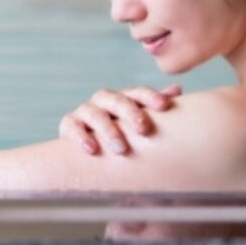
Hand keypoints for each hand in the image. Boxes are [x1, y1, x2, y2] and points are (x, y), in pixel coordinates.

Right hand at [58, 84, 181, 155]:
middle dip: (130, 112)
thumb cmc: (127, 140)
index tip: (164, 106)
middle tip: (143, 130)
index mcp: (126, 100)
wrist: (94, 155)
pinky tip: (92, 149)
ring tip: (121, 148)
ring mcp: (86, 112)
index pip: (138, 93)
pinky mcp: (69, 125)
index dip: (150, 97)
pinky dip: (80, 136)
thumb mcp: (142, 127)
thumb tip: (177, 89)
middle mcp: (105, 102)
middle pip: (117, 100)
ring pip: (94, 112)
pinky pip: (71, 125)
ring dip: (108, 128)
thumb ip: (157, 110)